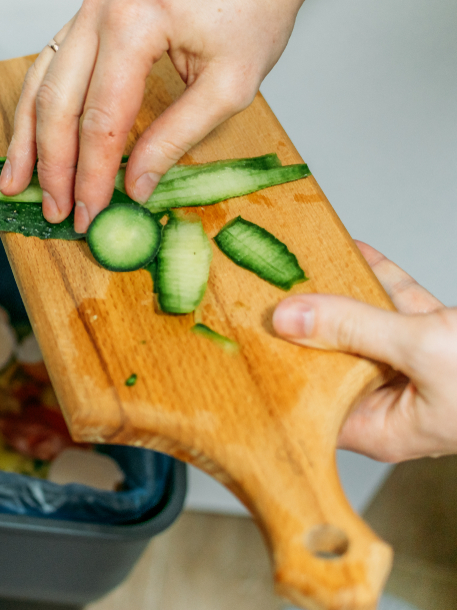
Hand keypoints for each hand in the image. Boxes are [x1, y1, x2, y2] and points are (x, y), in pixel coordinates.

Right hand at [1, 0, 349, 231]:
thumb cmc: (254, 8)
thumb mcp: (230, 85)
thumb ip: (177, 137)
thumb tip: (135, 186)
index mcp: (136, 23)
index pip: (101, 119)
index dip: (91, 175)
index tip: (89, 213)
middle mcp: (99, 10)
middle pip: (58, 104)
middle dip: (54, 166)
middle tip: (55, 210)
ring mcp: (86, 7)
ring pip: (39, 84)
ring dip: (27, 140)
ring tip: (16, 183)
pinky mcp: (86, 13)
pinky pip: (49, 66)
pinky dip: (35, 107)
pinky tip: (28, 140)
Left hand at [273, 242, 456, 461]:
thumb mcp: (423, 351)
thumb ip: (354, 330)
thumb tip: (287, 318)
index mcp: (382, 428)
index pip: (309, 402)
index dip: (276, 373)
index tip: (242, 340)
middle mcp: (394, 403)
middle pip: (330, 360)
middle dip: (301, 325)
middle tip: (258, 291)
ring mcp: (418, 371)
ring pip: (363, 327)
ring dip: (337, 294)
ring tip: (297, 263)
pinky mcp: (442, 341)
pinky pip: (399, 307)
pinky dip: (379, 280)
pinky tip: (356, 250)